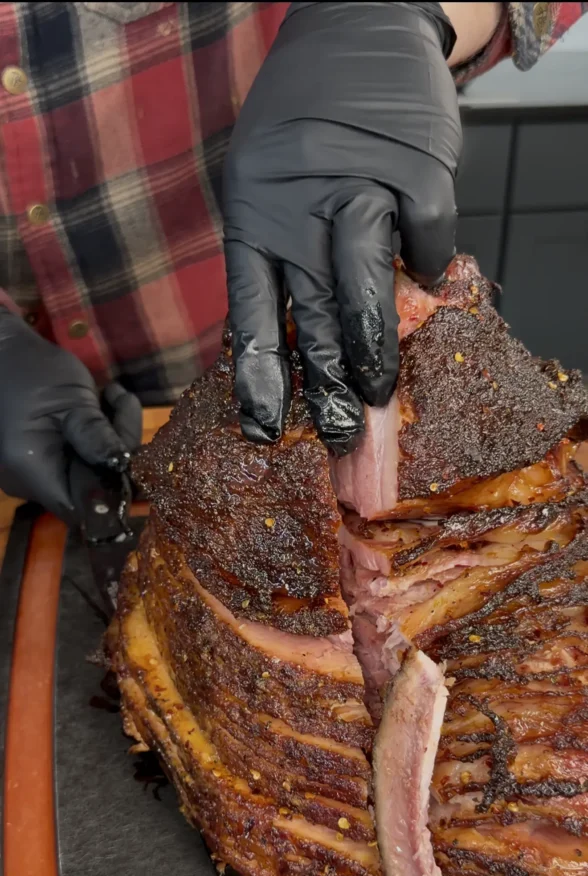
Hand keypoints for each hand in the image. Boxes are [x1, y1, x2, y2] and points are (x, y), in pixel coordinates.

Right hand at [0, 309, 141, 520]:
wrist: (2, 349)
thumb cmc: (32, 369)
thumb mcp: (72, 399)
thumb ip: (97, 437)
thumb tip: (124, 469)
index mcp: (29, 469)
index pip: (80, 507)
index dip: (112, 491)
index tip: (134, 456)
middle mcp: (27, 481)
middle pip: (89, 488)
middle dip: (117, 452)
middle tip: (124, 406)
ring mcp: (34, 471)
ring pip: (89, 471)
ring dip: (111, 436)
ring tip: (114, 395)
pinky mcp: (44, 458)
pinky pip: (80, 458)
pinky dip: (97, 435)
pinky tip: (103, 401)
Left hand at [224, 1, 460, 454]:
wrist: (357, 27)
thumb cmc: (306, 121)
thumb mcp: (266, 184)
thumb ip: (283, 255)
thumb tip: (299, 342)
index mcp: (253, 214)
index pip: (253, 311)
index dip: (260, 376)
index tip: (265, 428)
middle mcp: (300, 205)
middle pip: (313, 313)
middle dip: (327, 383)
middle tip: (341, 432)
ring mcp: (360, 186)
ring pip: (367, 287)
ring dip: (375, 348)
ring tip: (380, 389)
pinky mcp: (416, 170)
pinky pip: (429, 240)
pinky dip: (430, 262)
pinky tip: (427, 273)